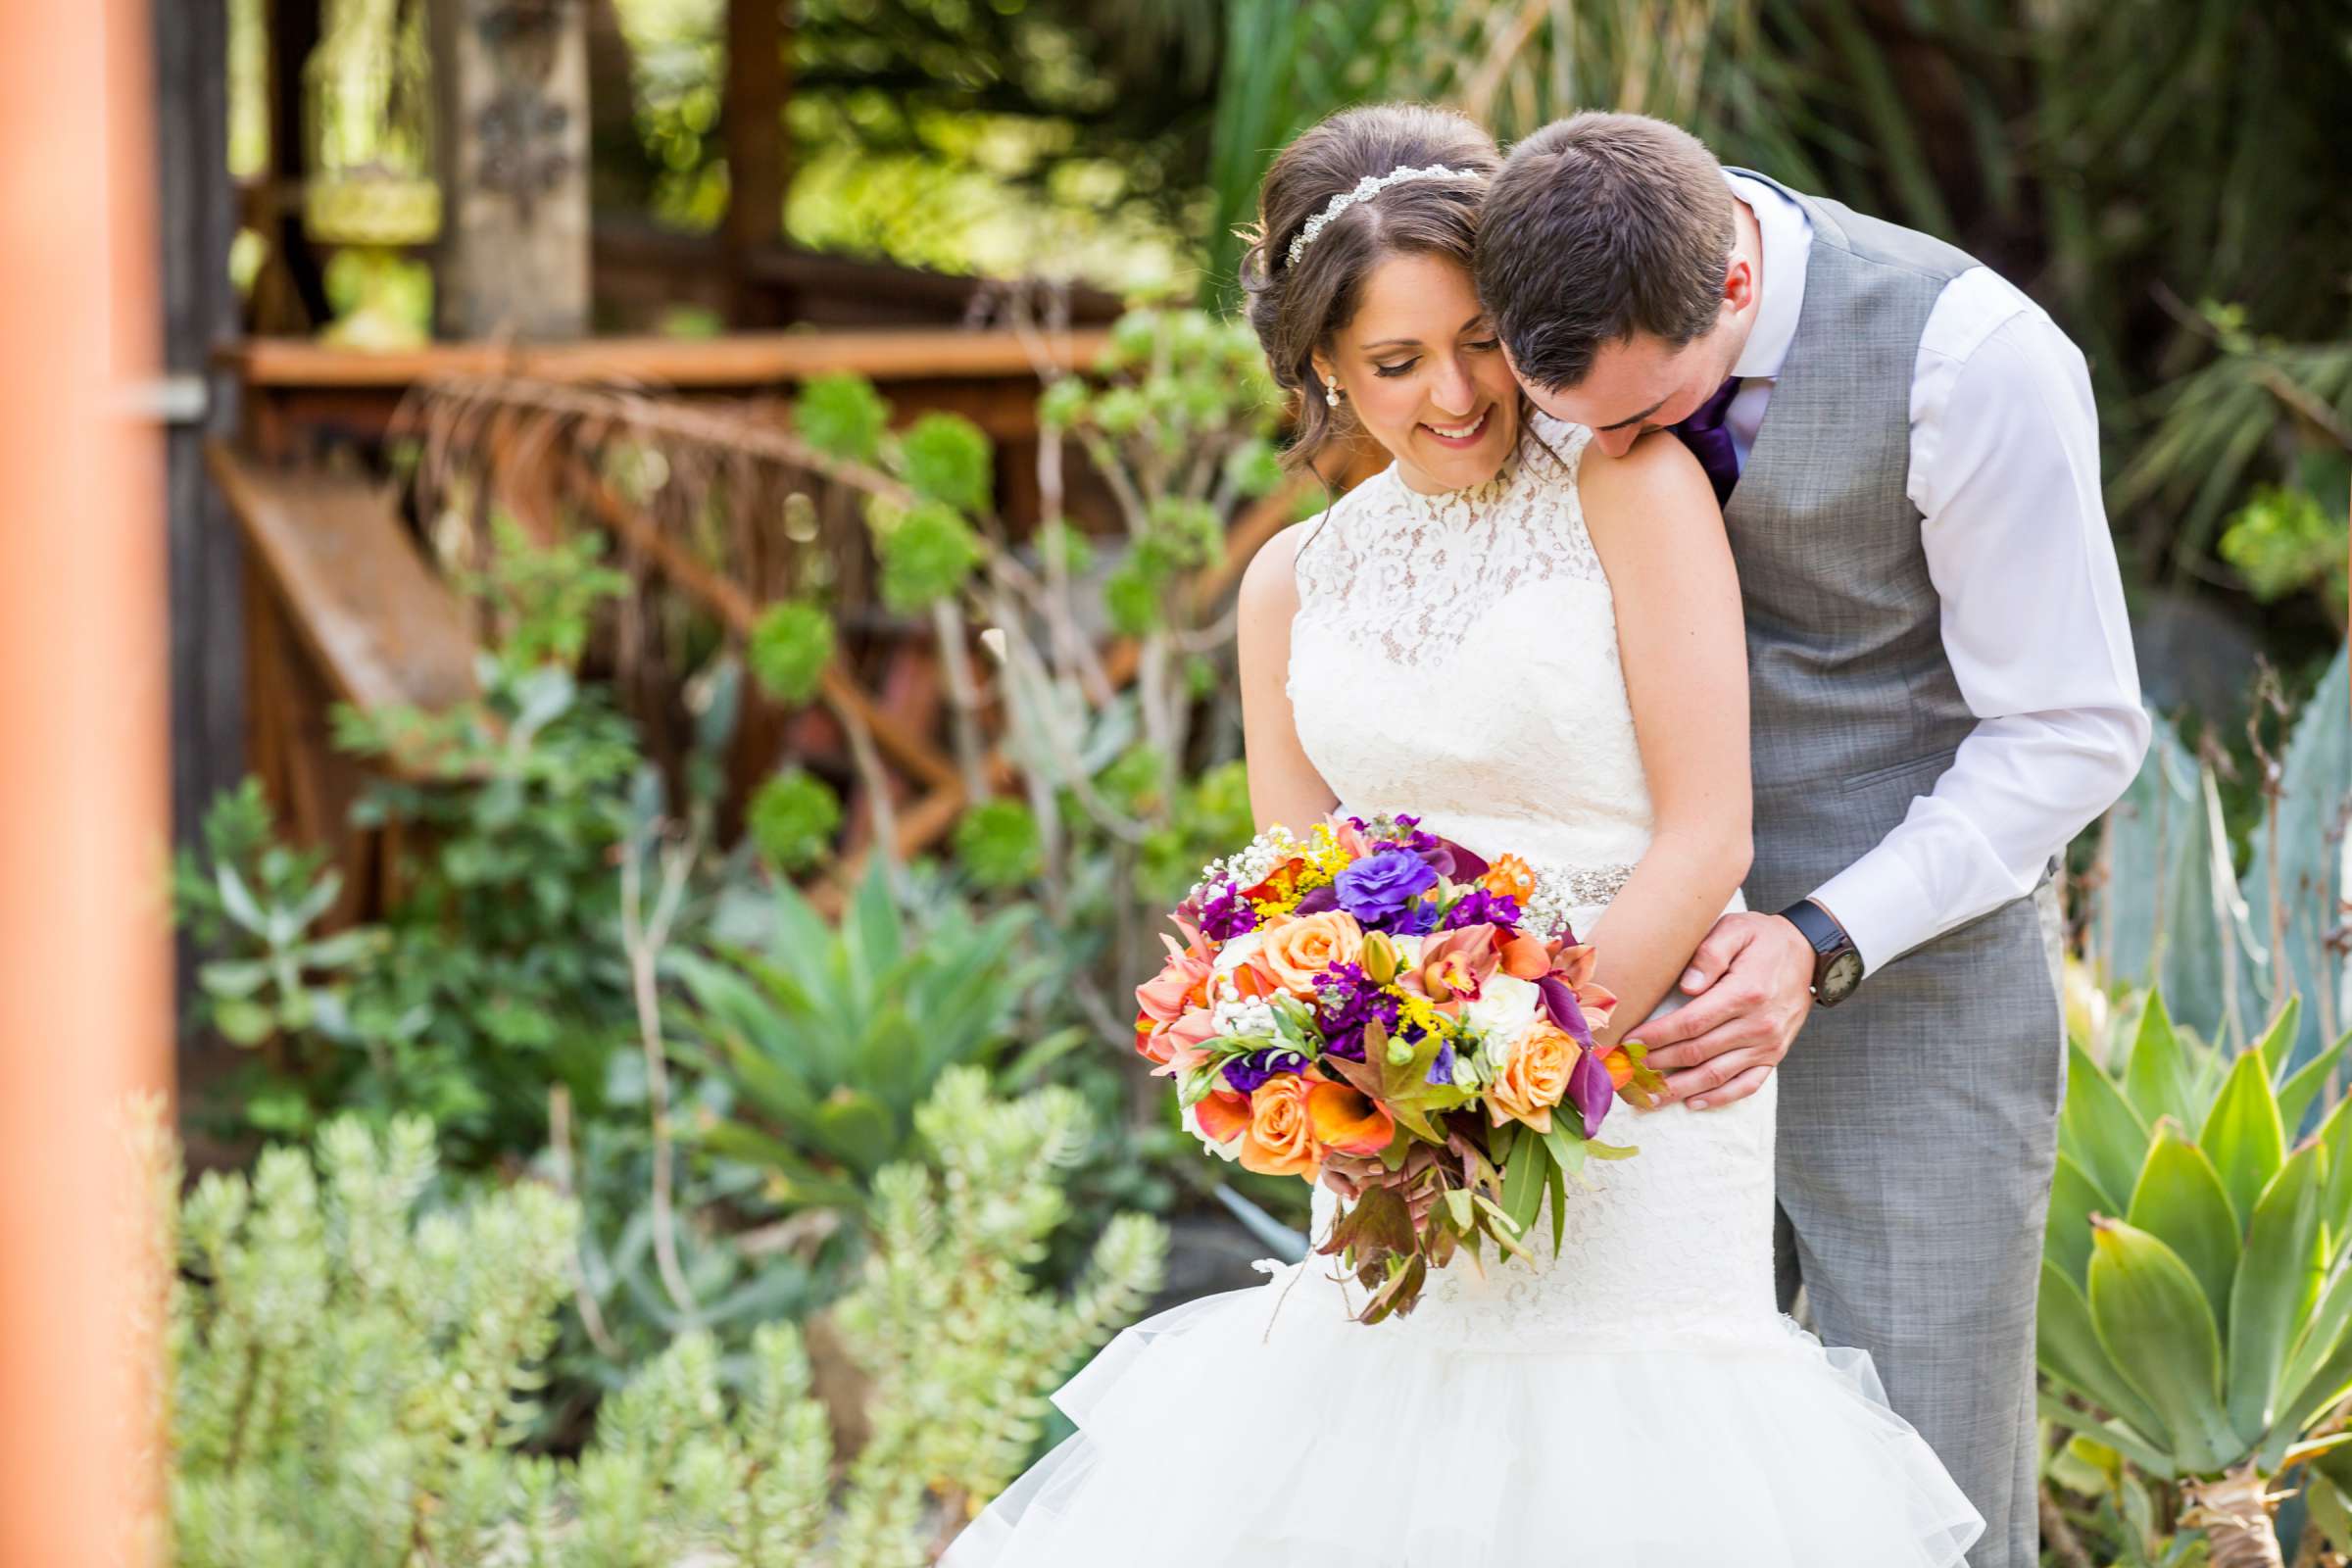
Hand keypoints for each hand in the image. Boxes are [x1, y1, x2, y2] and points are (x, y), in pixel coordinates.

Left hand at [1631, 912, 1815, 1109]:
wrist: (1809, 953)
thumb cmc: (1763, 939)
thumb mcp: (1736, 929)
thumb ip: (1709, 954)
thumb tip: (1686, 987)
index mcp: (1745, 992)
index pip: (1691, 1022)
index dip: (1658, 1036)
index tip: (1630, 1042)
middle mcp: (1758, 1024)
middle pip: (1698, 1052)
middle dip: (1658, 1063)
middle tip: (1629, 1069)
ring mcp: (1768, 1044)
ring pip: (1717, 1075)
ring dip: (1680, 1089)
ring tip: (1650, 1096)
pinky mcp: (1775, 1055)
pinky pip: (1746, 1085)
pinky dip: (1719, 1097)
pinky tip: (1693, 1102)